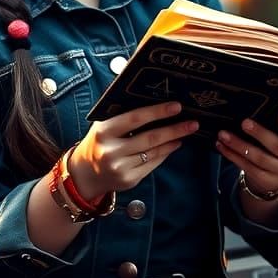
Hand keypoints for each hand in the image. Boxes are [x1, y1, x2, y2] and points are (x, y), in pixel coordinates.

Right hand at [70, 100, 198, 197]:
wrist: (84, 174)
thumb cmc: (99, 142)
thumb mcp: (103, 125)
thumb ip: (122, 112)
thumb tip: (151, 97)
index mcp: (103, 131)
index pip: (134, 119)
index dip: (157, 112)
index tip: (177, 106)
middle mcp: (110, 151)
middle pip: (149, 138)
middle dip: (174, 129)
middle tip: (193, 122)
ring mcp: (120, 168)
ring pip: (154, 152)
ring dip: (173, 141)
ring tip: (187, 131)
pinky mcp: (129, 180)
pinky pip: (153, 164)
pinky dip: (165, 153)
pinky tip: (174, 144)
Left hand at [216, 114, 277, 196]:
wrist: (276, 177)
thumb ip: (277, 127)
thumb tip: (255, 108)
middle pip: (277, 146)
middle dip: (260, 133)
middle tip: (244, 122)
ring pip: (258, 158)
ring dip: (238, 145)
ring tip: (223, 134)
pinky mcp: (266, 181)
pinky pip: (247, 167)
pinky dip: (232, 155)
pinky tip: (221, 146)